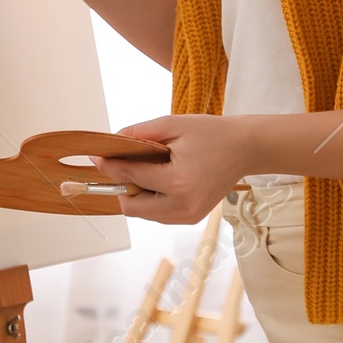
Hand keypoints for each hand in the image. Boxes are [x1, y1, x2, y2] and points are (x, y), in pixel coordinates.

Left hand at [97, 115, 255, 222]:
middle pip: (131, 207)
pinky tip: (159, 181)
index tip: (96, 157)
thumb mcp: (173, 124)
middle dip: (121, 187)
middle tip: (122, 167)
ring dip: (136, 195)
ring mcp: (188, 215)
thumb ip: (139, 133)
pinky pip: (158, 215)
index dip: (110, 166)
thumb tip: (112, 142)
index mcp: (177, 181)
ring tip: (146, 171)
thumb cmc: (213, 134)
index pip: (131, 176)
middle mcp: (182, 204)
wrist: (245, 148)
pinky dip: (151, 201)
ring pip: (143, 214)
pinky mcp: (191, 218)